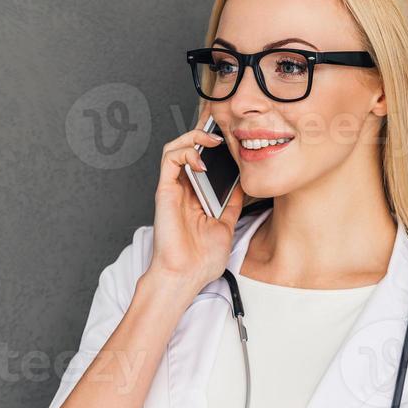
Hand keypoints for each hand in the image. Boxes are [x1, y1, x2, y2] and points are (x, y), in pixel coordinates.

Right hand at [149, 113, 244, 289]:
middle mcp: (183, 190)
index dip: (215, 146)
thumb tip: (243, 185)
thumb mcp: (226, 227)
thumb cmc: (201, 260)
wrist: (186, 276)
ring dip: (194, 137)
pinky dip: (185, 151)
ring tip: (213, 140)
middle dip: (205, 134)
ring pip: (176, 148)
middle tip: (224, 131)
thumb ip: (232, 205)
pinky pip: (169, 159)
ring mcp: (173, 189)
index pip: (203, 162)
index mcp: (196, 197)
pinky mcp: (164, 191)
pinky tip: (202, 161)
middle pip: (190, 150)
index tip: (235, 140)